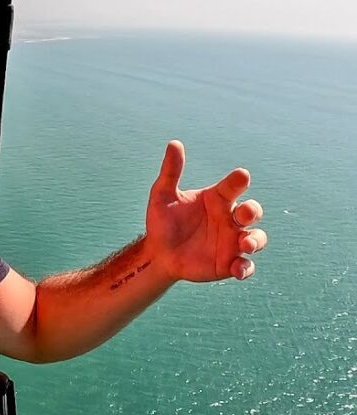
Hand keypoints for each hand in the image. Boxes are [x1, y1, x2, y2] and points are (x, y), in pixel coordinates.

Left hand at [144, 140, 266, 282]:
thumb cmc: (162, 221)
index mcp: (217, 199)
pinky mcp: (229, 263)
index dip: (239, 181)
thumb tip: (174, 143)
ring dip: (256, 240)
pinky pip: (245, 266)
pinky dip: (245, 268)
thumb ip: (170, 172)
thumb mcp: (162, 196)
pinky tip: (236, 270)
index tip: (241, 176)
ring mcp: (232, 241)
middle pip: (252, 212)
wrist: (158, 253)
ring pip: (257, 238)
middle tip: (243, 214)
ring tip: (245, 244)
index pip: (233, 187)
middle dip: (253, 211)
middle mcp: (229, 218)